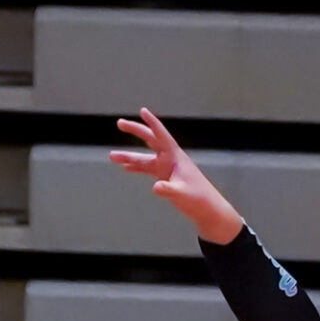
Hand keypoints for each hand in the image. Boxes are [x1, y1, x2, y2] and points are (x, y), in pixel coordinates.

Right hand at [110, 107, 243, 244]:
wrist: (207, 209)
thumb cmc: (199, 198)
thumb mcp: (182, 194)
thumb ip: (169, 190)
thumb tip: (156, 187)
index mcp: (175, 156)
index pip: (161, 135)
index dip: (152, 122)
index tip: (142, 110)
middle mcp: (170, 158)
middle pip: (150, 140)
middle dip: (135, 130)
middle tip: (119, 123)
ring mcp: (167, 168)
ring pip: (144, 158)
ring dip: (129, 157)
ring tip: (112, 156)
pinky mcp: (165, 177)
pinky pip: (147, 169)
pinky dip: (136, 167)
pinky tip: (126, 168)